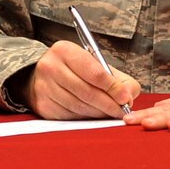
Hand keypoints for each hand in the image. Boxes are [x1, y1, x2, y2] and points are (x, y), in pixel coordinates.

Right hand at [23, 40, 140, 119]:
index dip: (113, 88)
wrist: (42, 75)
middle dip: (109, 104)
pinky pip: (70, 116)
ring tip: (109, 113)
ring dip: (99, 113)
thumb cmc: (74, 69)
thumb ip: (118, 78)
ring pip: (80, 106)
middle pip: (87, 92)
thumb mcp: (95, 64)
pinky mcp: (43, 105)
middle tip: (122, 111)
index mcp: (65, 51)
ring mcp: (44, 87)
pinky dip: (86, 117)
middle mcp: (51, 67)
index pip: (95, 73)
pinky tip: (93, 114)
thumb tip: (128, 97)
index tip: (125, 98)